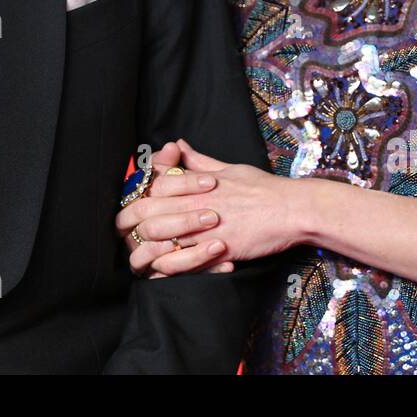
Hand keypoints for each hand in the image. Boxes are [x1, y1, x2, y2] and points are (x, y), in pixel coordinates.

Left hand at [118, 139, 303, 276]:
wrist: (293, 210)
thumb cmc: (264, 188)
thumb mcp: (229, 168)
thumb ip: (199, 161)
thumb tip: (179, 146)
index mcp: (197, 182)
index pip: (153, 187)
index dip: (136, 197)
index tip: (130, 206)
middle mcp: (197, 203)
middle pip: (147, 211)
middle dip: (128, 222)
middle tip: (123, 232)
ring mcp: (206, 227)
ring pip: (159, 238)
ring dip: (144, 248)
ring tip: (138, 255)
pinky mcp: (218, 250)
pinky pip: (182, 262)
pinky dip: (167, 268)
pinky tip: (161, 270)